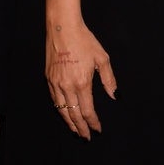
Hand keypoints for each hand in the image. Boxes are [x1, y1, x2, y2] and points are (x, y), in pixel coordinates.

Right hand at [45, 19, 116, 138]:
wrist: (62, 28)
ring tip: (76, 130)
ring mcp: (56, 83)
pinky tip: (65, 113)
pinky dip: (60, 109)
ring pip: (62, 109)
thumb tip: (114, 96)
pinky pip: (54, 99)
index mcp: (82, 83)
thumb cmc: (84, 40)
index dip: (93, 123)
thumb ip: (109, 80)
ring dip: (69, 122)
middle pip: (74, 114)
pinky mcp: (48, 78)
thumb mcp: (102, 59)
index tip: (98, 130)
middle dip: (81, 128)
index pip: (88, 111)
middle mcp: (67, 86)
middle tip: (86, 137)